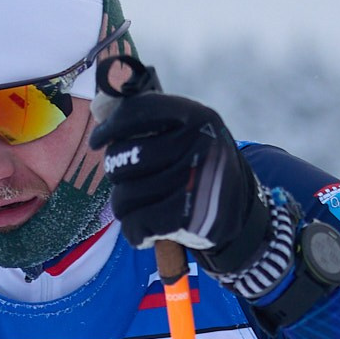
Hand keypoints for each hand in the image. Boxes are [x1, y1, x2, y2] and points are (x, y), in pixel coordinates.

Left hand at [92, 93, 272, 270]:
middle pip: (125, 157)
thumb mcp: (188, 133)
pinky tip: (148, 229)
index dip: (110, 128)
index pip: (138, 111)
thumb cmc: (200, 167)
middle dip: (117, 173)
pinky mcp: (188, 218)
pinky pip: (135, 224)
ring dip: (125, 206)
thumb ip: (148, 121)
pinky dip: (136, 231)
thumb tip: (98, 107)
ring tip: (142, 207)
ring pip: (124, 196)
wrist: (242, 212)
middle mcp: (199, 144)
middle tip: (128, 180)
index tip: (98, 142)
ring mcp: (195, 182)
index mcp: (197, 116)